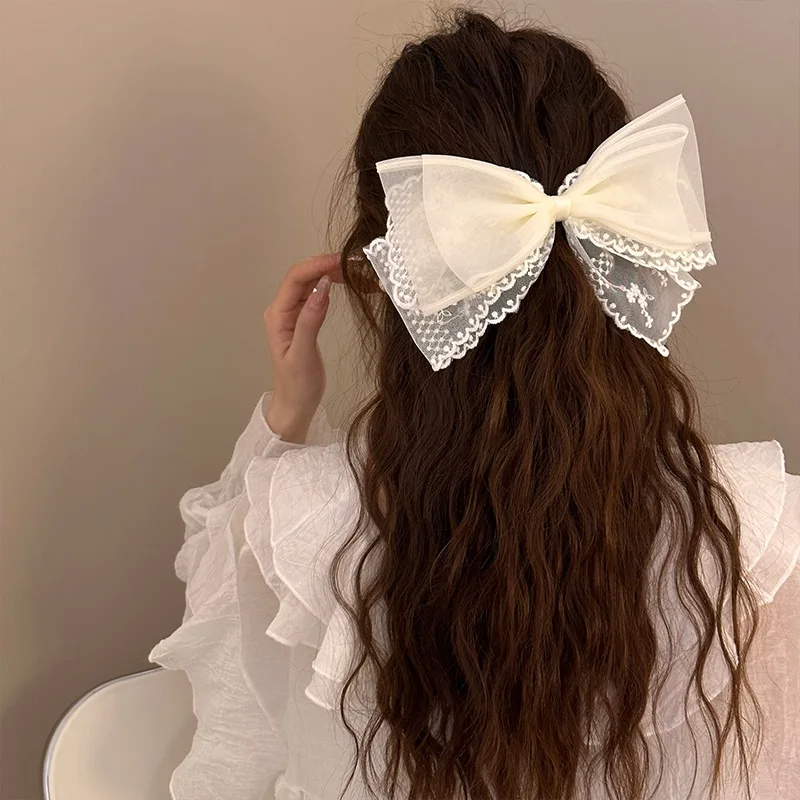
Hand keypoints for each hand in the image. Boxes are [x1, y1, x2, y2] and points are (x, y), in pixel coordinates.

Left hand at [263, 254, 342, 442]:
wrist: (295, 405)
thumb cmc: (296, 385)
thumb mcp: (303, 353)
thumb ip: (310, 319)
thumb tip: (323, 288)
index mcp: (277, 315)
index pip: (295, 278)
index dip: (317, 265)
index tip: (342, 261)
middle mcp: (283, 310)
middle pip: (303, 276)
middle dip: (327, 265)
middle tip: (355, 266)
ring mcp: (293, 314)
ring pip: (311, 283)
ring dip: (331, 273)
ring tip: (356, 273)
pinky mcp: (304, 320)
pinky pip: (316, 294)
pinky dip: (332, 286)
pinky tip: (347, 285)